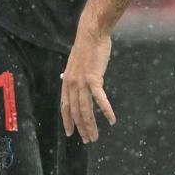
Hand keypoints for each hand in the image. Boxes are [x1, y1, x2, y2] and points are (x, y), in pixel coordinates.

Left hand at [60, 27, 115, 142]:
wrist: (91, 33)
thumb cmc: (85, 46)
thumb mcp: (73, 61)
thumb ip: (69, 73)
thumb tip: (62, 77)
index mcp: (67, 81)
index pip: (65, 106)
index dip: (67, 120)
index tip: (70, 133)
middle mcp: (71, 83)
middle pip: (75, 111)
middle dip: (81, 128)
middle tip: (87, 140)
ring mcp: (82, 82)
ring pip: (85, 109)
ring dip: (90, 125)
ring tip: (95, 137)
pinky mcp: (94, 78)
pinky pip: (100, 99)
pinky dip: (106, 110)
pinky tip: (112, 120)